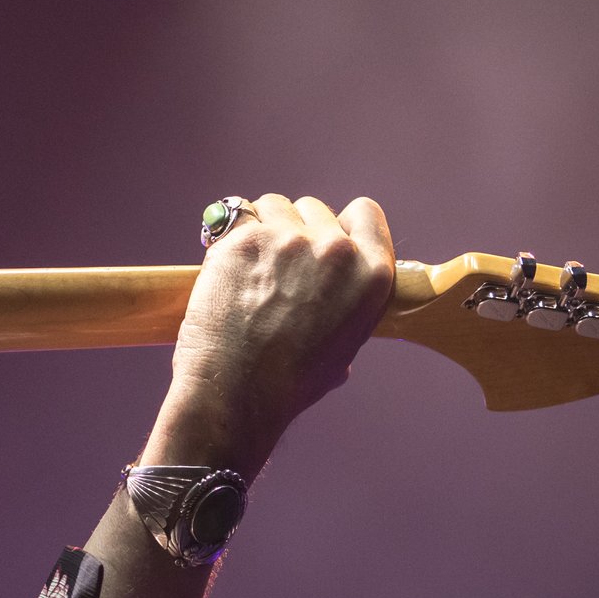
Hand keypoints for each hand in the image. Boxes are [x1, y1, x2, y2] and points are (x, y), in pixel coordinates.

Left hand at [148, 194, 396, 476]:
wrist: (238, 391)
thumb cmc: (289, 382)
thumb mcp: (343, 347)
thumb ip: (346, 307)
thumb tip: (330, 301)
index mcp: (372, 275)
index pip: (365, 213)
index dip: (341, 223)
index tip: (322, 238)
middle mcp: (335, 249)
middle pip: (315, 210)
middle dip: (296, 230)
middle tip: (276, 267)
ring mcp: (288, 240)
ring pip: (275, 206)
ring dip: (263, 227)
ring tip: (250, 265)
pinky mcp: (244, 239)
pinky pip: (236, 218)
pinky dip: (230, 238)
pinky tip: (226, 268)